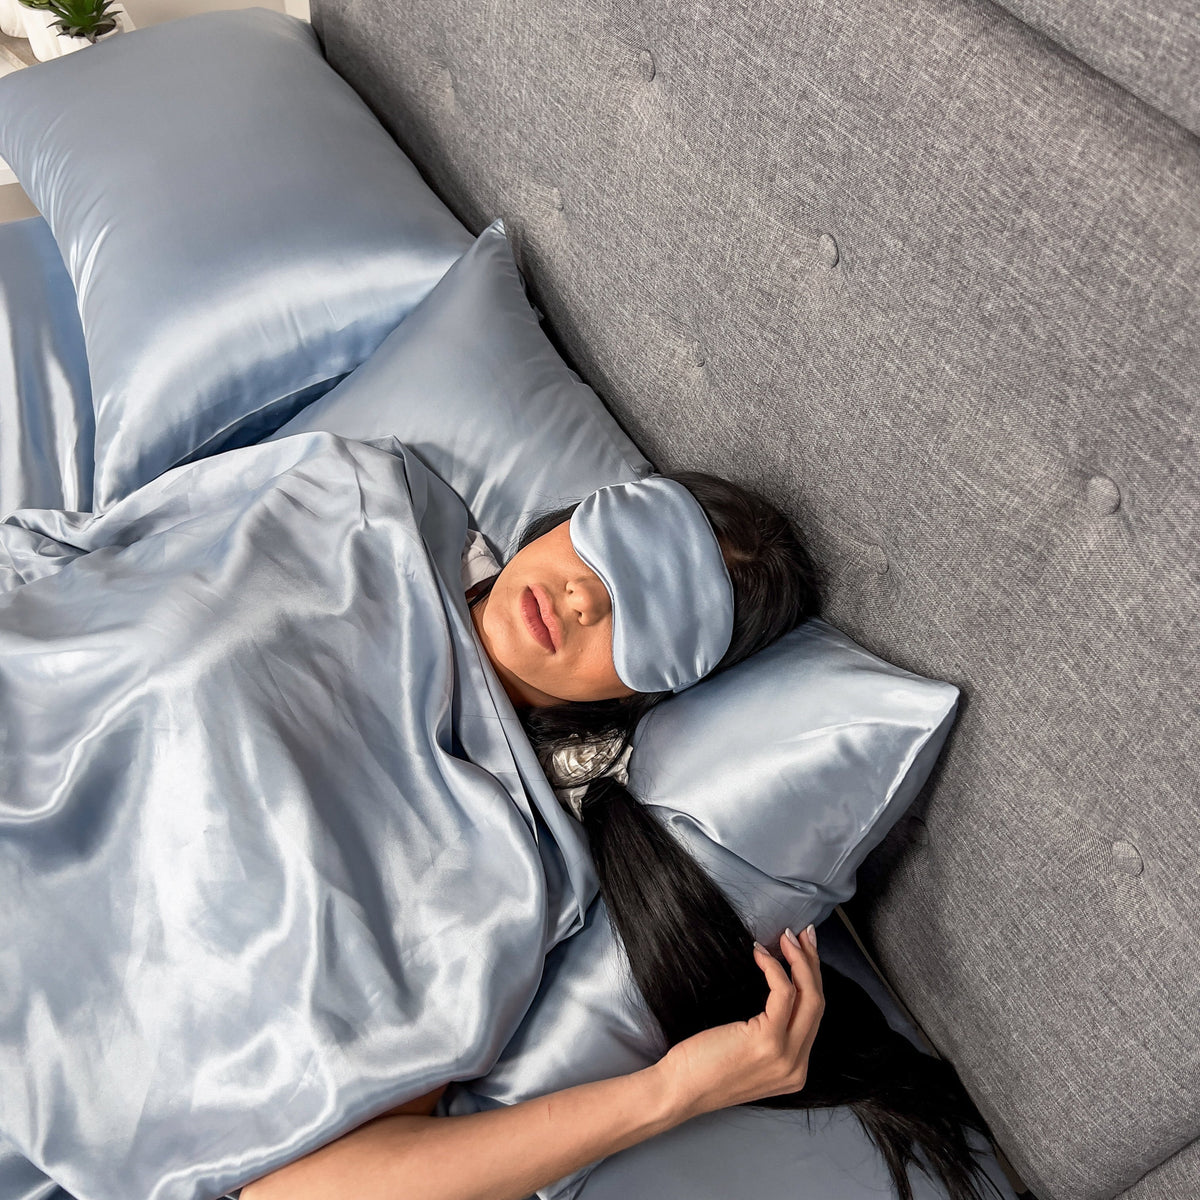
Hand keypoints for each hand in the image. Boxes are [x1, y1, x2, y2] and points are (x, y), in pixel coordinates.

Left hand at [654, 925, 824, 1120]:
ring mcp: (785, 1057)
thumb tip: (778, 993)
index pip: (813, 1017)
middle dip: (812, 963)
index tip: (804, 952)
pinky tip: (760, 953)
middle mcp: (796, 1067)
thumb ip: (768, 1036)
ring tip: (785, 936)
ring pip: (809, 997)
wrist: (678, 1091)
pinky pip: (783, 993)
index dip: (811, 980)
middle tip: (802, 934)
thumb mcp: (747, 1055)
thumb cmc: (702, 1067)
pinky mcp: (767, 1041)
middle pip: (818, 1004)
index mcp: (793, 1070)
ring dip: (799, 960)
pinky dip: (774, 967)